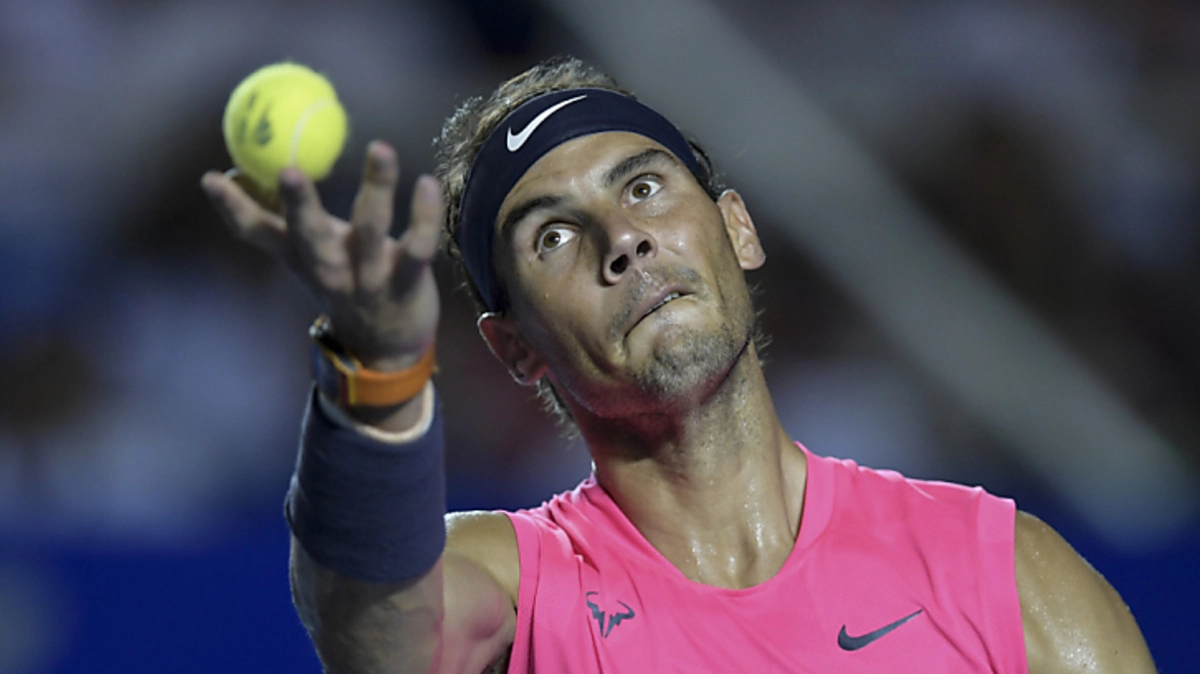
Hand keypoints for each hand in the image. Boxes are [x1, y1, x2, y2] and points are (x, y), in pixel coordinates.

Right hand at [201, 141, 442, 371]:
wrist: (385, 349)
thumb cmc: (343, 285)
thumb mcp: (304, 257)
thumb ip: (274, 220)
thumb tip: (230, 172)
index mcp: (302, 256)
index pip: (259, 233)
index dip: (234, 208)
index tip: (211, 178)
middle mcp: (330, 268)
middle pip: (309, 235)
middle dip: (298, 205)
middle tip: (289, 171)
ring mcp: (369, 278)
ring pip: (371, 230)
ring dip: (376, 189)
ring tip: (381, 148)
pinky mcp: (407, 283)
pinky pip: (417, 248)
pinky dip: (423, 216)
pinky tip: (426, 183)